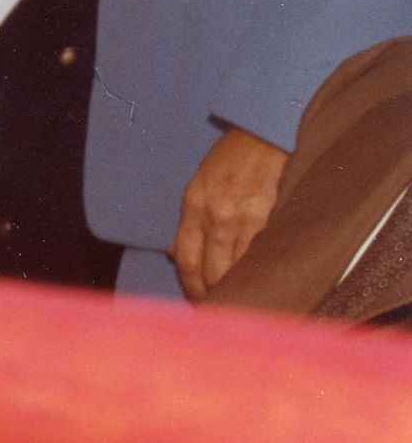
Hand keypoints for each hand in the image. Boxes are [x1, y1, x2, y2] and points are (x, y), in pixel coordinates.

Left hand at [171, 125, 288, 301]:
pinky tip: (262, 281)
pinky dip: (260, 271)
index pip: (187, 261)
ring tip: (241, 302)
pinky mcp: (270, 215)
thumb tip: (173, 255)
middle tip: (220, 310)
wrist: (263, 133)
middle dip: (214, 295)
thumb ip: (189, 223)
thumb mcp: (198, 186)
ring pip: (237, 267)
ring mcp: (244, 217)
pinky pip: (262, 254)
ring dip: (238, 288)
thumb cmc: (230, 160)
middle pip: (211, 271)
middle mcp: (215, 215)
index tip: (198, 302)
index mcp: (193, 206)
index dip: (192, 288)